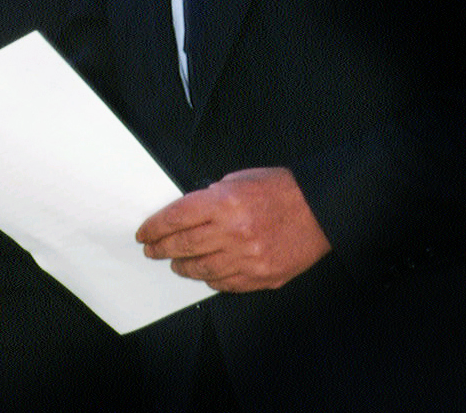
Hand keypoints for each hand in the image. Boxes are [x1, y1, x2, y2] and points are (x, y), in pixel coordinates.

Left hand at [137, 167, 330, 291]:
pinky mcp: (263, 276)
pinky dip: (211, 279)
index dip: (154, 228)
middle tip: (153, 251)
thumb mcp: (239, 180)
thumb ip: (210, 197)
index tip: (144, 234)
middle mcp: (234, 232)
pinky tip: (205, 274)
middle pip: (183, 246)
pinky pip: (227, 284)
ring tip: (176, 263)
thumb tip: (186, 215)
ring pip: (202, 270)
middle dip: (161, 249)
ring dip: (183, 267)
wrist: (321, 209)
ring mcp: (249, 258)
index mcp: (224, 202)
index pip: (175, 218)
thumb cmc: (280, 190)